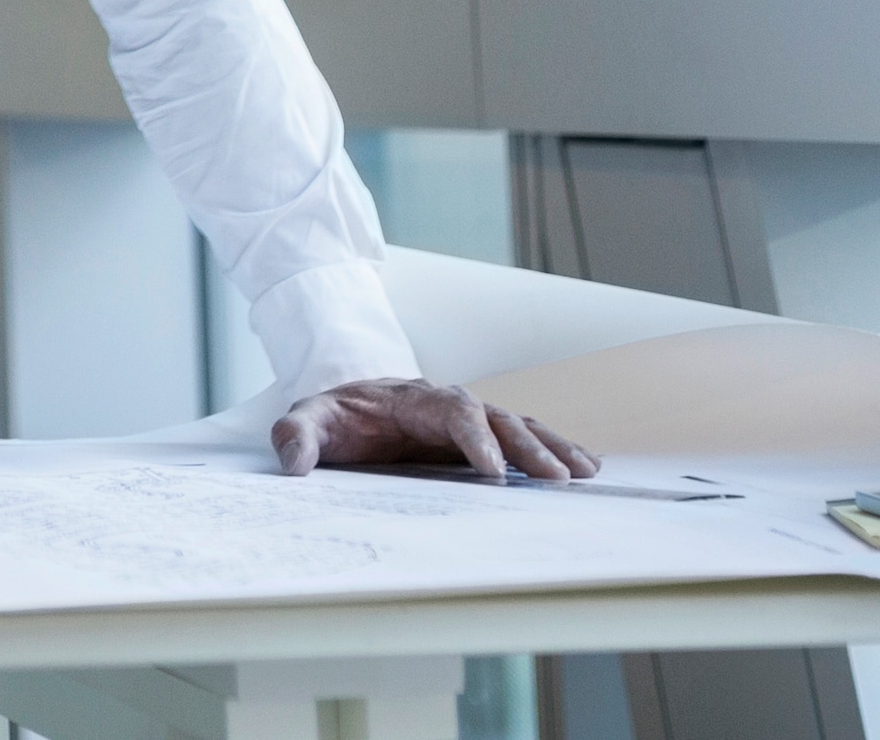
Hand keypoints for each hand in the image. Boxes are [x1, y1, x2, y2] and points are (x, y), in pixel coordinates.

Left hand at [264, 375, 596, 483]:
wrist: (349, 404)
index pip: (452, 410)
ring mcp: (468, 420)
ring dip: (552, 448)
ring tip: (586, 473)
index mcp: (413, 398)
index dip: (474, 438)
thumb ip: (298, 437)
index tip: (492, 471)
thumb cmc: (334, 415)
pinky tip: (586, 466)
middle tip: (558, 480)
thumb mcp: (308, 420)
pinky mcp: (478, 438)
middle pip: (497, 419)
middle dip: (528, 449)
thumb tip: (293, 463)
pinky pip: (521, 439)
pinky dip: (553, 449)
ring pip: (518, 427)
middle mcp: (449, 405)